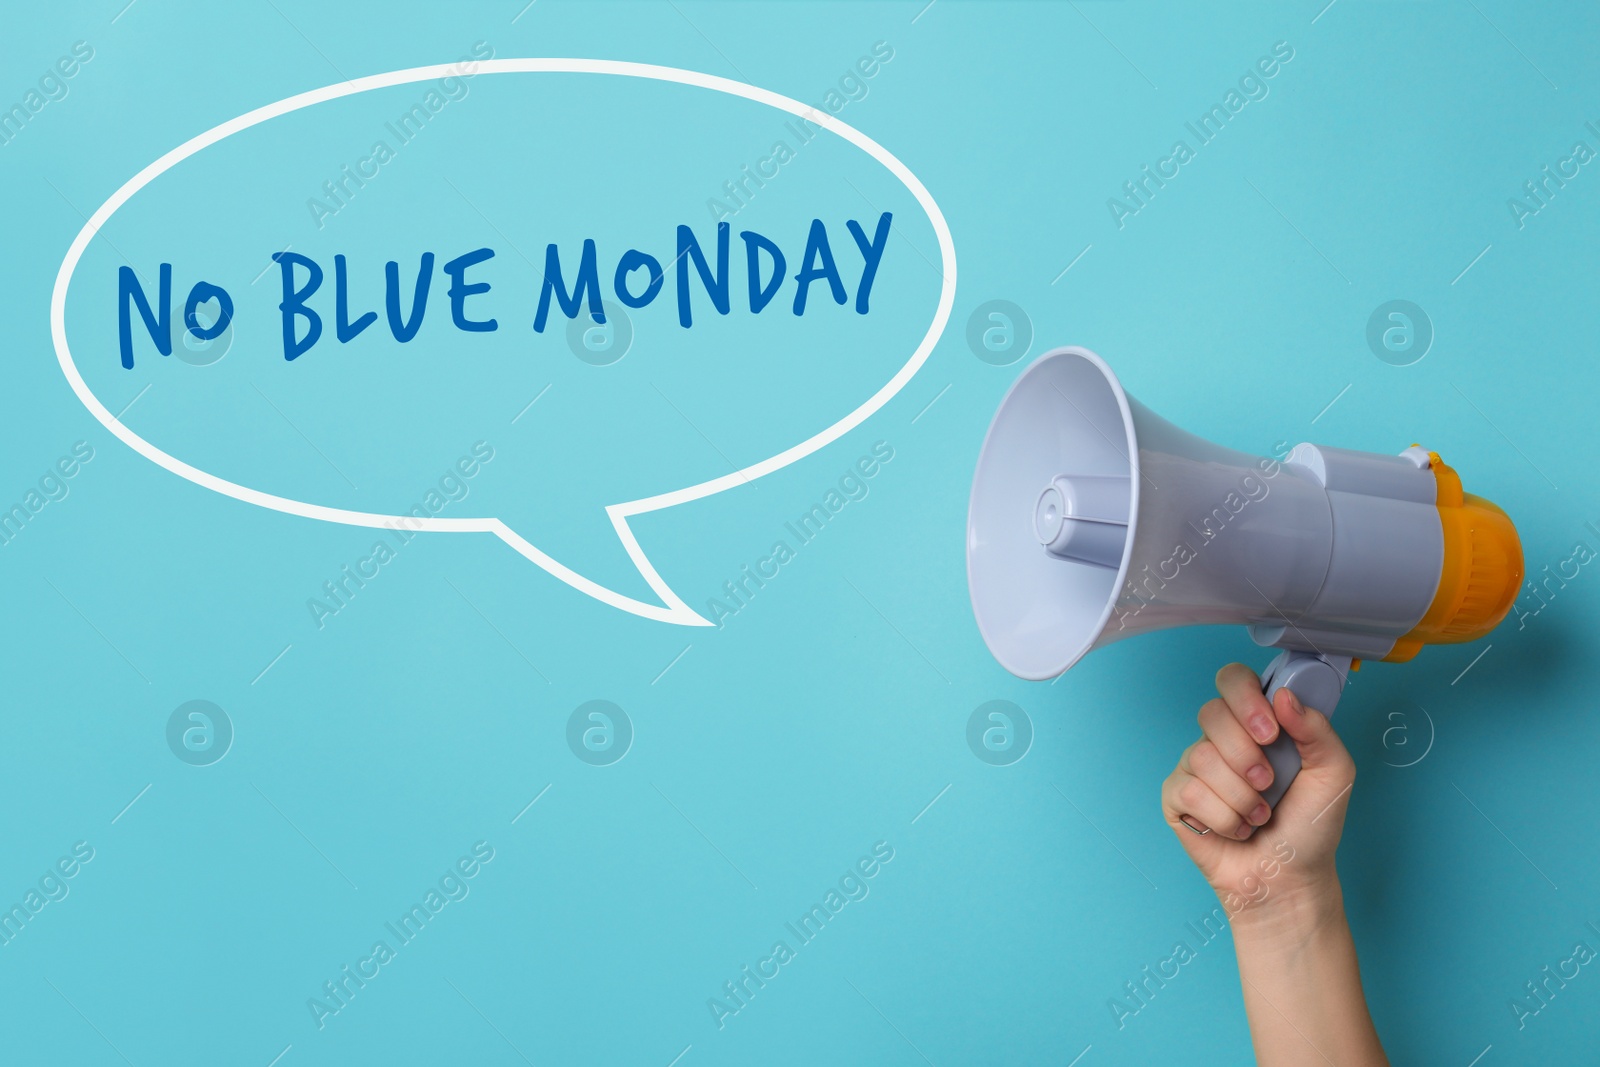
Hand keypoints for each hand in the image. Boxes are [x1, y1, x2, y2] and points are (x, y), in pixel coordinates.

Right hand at [1160, 662, 1356, 924]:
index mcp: (1257, 724)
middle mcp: (1222, 740)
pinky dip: (1222, 818)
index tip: (1270, 732)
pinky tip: (1236, 829)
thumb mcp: (1334, 775)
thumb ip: (1317, 730)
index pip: (1233, 679)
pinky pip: (1187, 791)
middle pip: (1211, 713)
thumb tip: (1283, 697)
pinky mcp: (1176, 799)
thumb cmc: (1310, 828)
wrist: (1289, 879)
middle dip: (1245, 755)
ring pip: (1201, 758)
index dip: (1245, 698)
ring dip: (1240, 797)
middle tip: (1268, 783)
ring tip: (1258, 816)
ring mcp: (1195, 767)